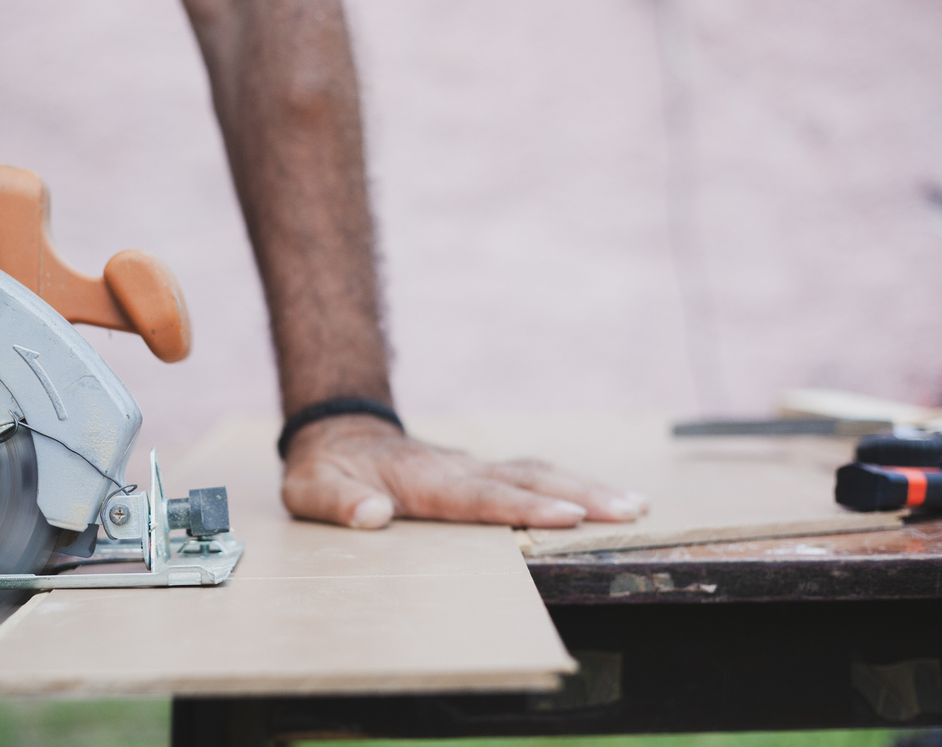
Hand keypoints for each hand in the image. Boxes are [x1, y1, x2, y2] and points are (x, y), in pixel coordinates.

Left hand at [281, 415, 648, 528]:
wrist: (338, 433)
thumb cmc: (327, 470)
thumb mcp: (311, 490)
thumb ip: (339, 503)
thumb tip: (373, 513)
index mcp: (421, 480)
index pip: (478, 496)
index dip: (523, 506)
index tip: (566, 513)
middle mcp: (456, 469)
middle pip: (525, 478)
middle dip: (580, 493)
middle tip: (630, 509)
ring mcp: (471, 467)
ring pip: (536, 471)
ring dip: (587, 485)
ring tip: (637, 505)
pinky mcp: (479, 472)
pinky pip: (531, 475)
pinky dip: (572, 484)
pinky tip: (606, 498)